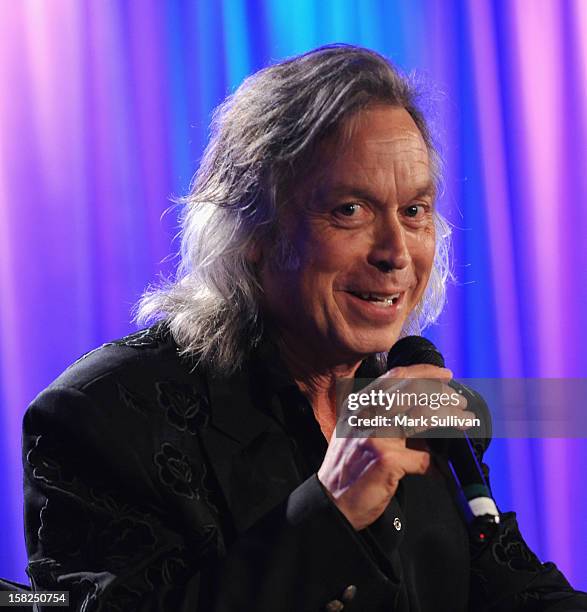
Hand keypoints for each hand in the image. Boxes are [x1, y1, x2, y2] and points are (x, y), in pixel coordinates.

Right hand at [317, 364, 471, 529]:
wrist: (331, 505)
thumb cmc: (346, 472)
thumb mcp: (359, 436)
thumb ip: (388, 423)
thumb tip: (427, 418)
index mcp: (358, 405)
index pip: (394, 376)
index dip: (424, 372)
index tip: (444, 376)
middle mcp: (365, 415)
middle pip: (412, 390)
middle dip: (442, 394)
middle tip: (459, 403)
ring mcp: (375, 435)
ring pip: (423, 416)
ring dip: (450, 418)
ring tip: (465, 422)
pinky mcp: (387, 459)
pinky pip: (424, 457)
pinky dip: (437, 465)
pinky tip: (442, 470)